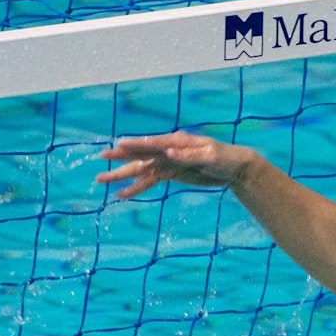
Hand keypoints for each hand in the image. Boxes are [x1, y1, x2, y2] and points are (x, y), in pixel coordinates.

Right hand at [94, 131, 258, 198]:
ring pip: (141, 169)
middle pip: (141, 154)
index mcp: (177, 142)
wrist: (234, 168)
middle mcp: (168, 150)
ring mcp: (168, 162)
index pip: (153, 142)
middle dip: (121, 158)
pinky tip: (122, 194)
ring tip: (102, 180)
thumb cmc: (225, 157)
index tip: (119, 145)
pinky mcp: (171, 173)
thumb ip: (189, 155)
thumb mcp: (210, 156)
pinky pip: (150, 180)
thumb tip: (169, 152)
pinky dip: (136, 187)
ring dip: (123, 175)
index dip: (137, 144)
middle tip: (101, 159)